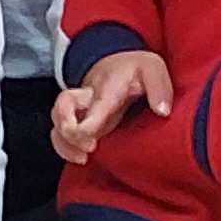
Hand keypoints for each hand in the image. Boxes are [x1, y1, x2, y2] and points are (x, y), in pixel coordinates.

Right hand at [51, 45, 169, 161]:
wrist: (115, 61)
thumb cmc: (133, 68)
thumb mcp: (153, 68)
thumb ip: (159, 87)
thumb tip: (162, 111)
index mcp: (107, 87)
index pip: (94, 104)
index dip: (87, 122)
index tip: (88, 136)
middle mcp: (88, 98)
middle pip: (63, 105)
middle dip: (67, 128)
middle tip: (88, 147)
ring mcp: (81, 110)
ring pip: (57, 122)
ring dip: (64, 142)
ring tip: (82, 158)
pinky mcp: (79, 121)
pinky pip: (60, 133)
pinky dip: (63, 147)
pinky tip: (79, 158)